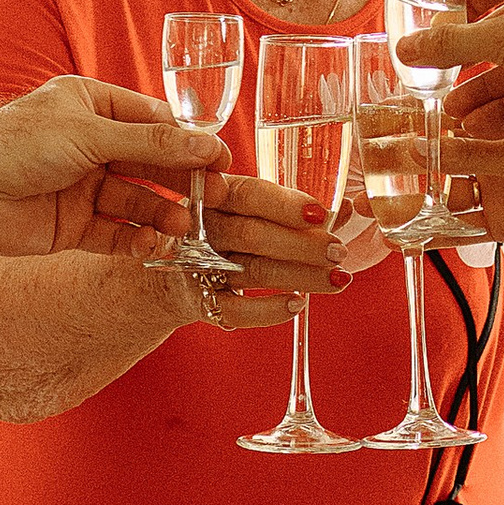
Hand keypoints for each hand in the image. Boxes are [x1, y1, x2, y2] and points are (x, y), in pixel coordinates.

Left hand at [0, 77, 307, 265]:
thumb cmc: (18, 143)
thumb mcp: (91, 134)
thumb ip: (151, 143)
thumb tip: (207, 144)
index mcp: (93, 108)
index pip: (155, 124)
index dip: (190, 143)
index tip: (223, 162)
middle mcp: (92, 146)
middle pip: (151, 166)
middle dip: (182, 183)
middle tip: (215, 202)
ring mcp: (83, 187)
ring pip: (136, 202)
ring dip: (162, 215)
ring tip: (185, 228)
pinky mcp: (73, 226)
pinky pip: (115, 234)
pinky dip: (135, 240)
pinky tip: (153, 246)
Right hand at [180, 172, 355, 324]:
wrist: (156, 276)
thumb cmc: (214, 234)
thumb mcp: (237, 210)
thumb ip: (284, 208)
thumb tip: (347, 211)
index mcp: (211, 194)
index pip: (248, 194)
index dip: (285, 204)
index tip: (321, 213)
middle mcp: (201, 227)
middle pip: (254, 234)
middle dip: (302, 244)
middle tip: (338, 252)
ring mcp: (196, 267)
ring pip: (253, 270)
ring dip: (301, 276)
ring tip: (337, 280)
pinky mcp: (196, 303)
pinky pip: (235, 310)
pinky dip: (269, 309)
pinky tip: (297, 304)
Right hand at [401, 0, 503, 143]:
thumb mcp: (503, 39)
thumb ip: (451, 44)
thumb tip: (405, 49)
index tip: (440, 23)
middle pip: (497, 32)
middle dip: (465, 60)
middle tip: (433, 81)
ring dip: (479, 93)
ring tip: (450, 116)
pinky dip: (502, 113)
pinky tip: (477, 130)